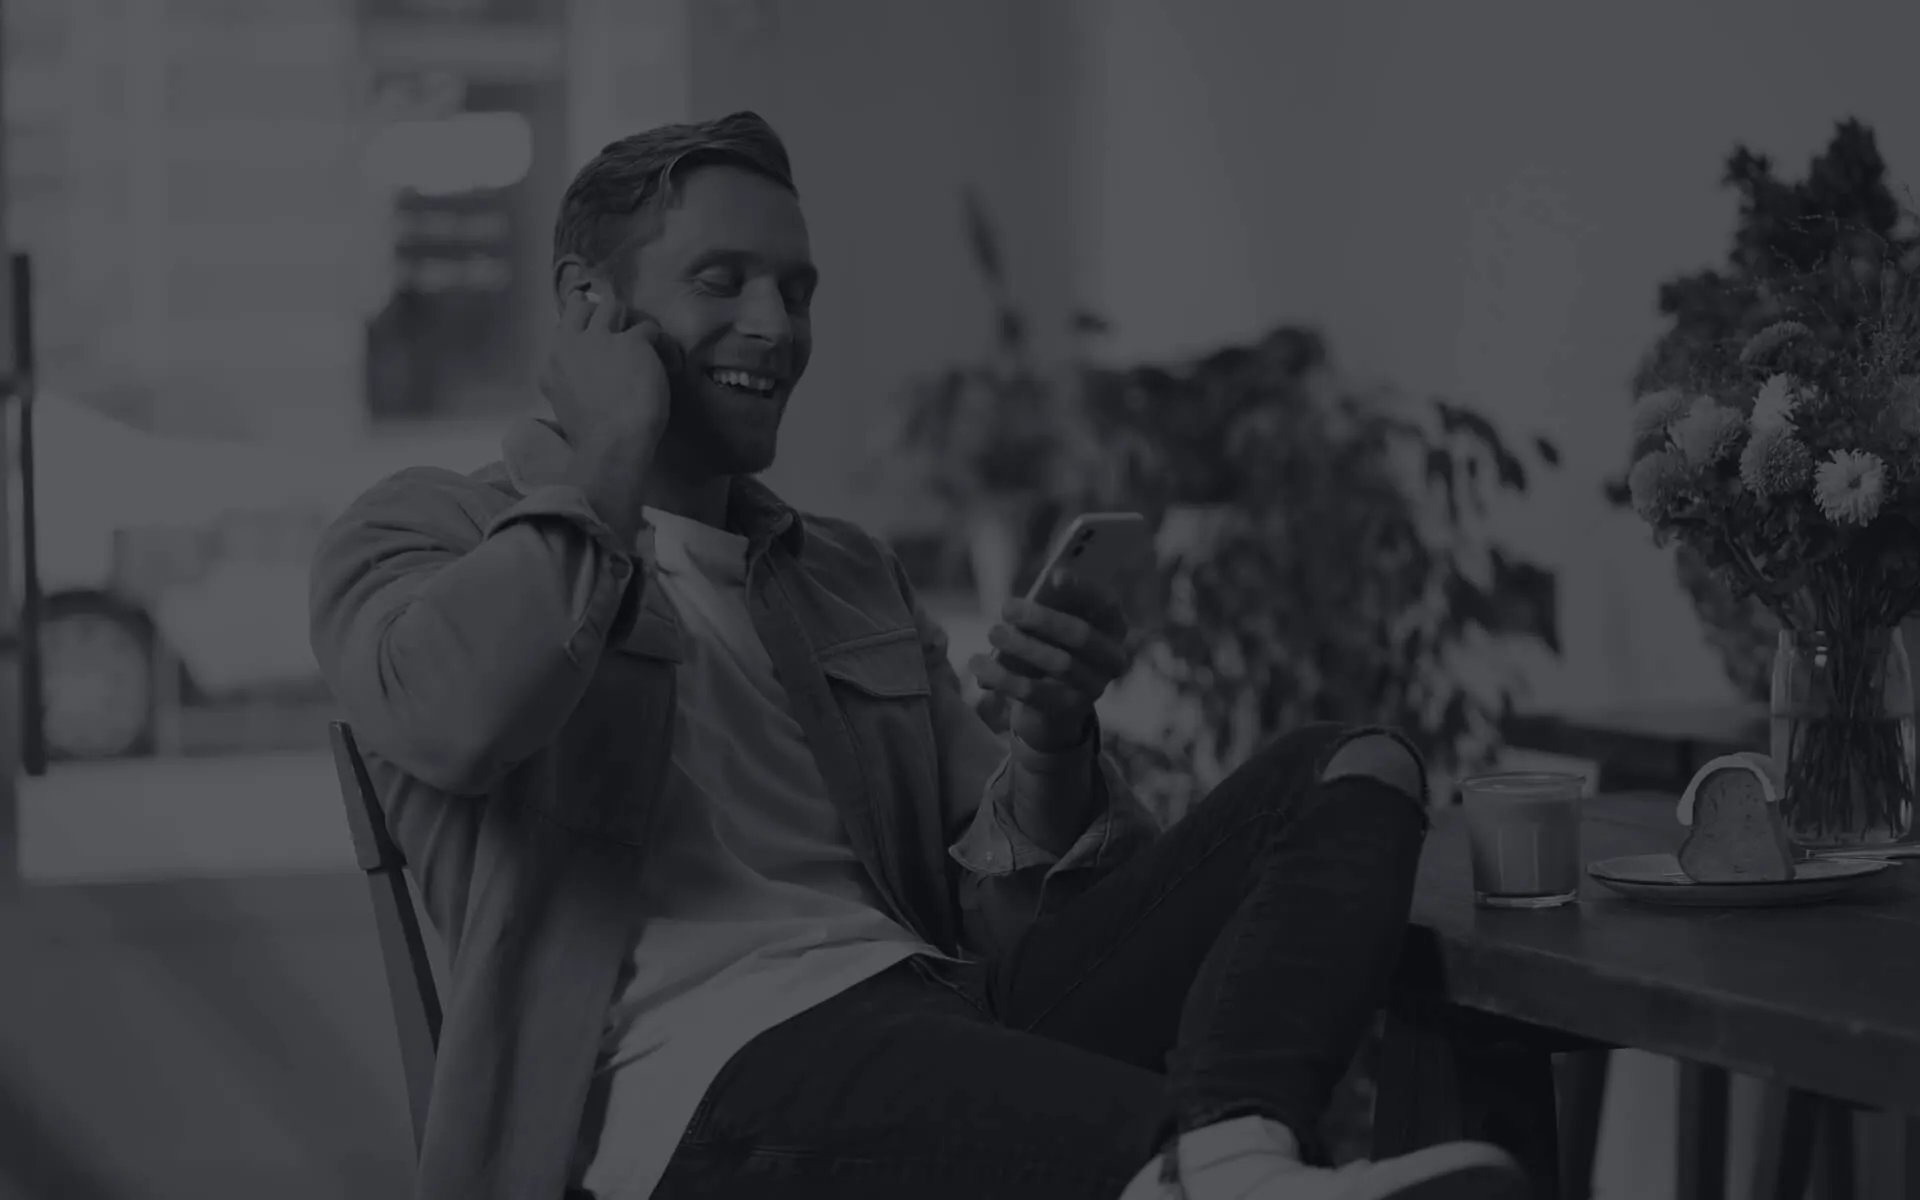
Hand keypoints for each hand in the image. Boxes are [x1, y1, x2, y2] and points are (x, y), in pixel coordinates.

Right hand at [540, 287, 677, 453]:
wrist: (612, 441)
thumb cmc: (590, 435)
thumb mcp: (563, 404)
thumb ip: (567, 382)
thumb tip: (580, 380)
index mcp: (551, 366)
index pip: (561, 330)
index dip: (579, 327)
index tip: (591, 331)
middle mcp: (571, 344)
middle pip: (582, 308)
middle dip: (599, 311)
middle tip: (617, 320)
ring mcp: (601, 339)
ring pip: (612, 305)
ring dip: (627, 316)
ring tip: (641, 333)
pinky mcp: (632, 342)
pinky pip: (648, 327)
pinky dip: (660, 341)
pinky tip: (667, 358)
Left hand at [971, 571, 1131, 752]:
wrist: (1051, 705)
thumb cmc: (1050, 646)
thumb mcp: (1052, 624)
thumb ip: (1049, 606)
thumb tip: (1029, 596)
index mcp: (1113, 627)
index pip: (1107, 603)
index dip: (1083, 588)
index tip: (1055, 576)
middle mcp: (1112, 658)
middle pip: (1081, 635)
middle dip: (1043, 619)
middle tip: (1007, 607)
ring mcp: (1093, 688)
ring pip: (1060, 664)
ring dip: (1022, 646)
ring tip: (993, 632)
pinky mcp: (1067, 711)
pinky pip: (1035, 693)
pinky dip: (1004, 677)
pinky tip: (979, 665)